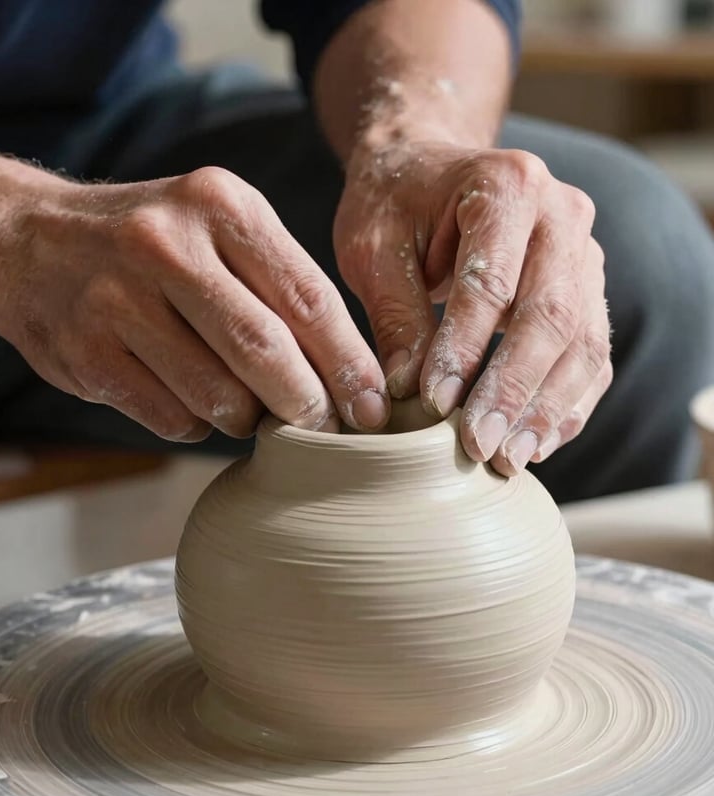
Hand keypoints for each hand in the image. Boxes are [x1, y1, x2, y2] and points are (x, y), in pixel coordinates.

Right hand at [0, 167, 387, 440]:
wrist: (31, 243)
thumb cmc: (154, 245)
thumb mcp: (221, 229)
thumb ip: (283, 287)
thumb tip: (349, 375)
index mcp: (221, 206)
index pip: (308, 298)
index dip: (349, 363)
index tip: (375, 406)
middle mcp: (167, 245)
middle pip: (265, 350)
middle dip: (309, 404)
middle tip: (327, 428)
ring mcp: (118, 300)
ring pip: (219, 396)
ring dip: (249, 418)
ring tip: (248, 406)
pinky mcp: (87, 354)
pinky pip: (173, 418)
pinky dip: (197, 423)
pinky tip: (187, 396)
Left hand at [334, 141, 611, 474]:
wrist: (428, 168)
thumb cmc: (394, 203)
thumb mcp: (373, 248)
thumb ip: (396, 316)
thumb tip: (409, 395)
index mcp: (506, 185)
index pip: (490, 282)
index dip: (464, 349)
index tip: (435, 404)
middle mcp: (561, 214)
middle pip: (551, 315)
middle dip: (513, 390)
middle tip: (479, 446)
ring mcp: (583, 253)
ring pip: (582, 341)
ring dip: (547, 408)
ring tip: (509, 459)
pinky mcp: (586, 290)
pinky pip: (590, 354)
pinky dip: (567, 404)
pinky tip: (536, 441)